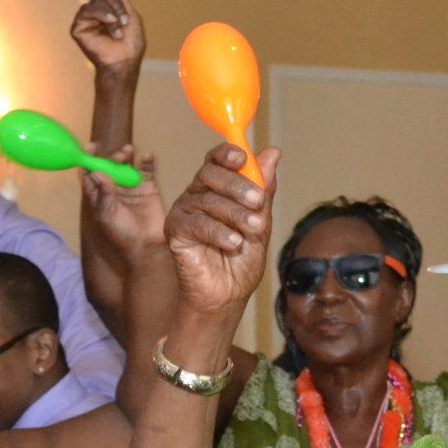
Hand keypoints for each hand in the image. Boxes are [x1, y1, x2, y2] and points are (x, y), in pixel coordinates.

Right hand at [70, 0, 145, 73]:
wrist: (124, 61)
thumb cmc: (130, 43)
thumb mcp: (130, 14)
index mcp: (106, 6)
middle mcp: (94, 10)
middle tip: (124, 16)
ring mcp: (85, 18)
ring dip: (113, 10)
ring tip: (120, 27)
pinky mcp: (78, 27)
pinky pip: (87, 9)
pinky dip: (102, 14)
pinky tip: (110, 25)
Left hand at [80, 147, 167, 257]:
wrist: (147, 245)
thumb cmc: (122, 234)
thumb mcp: (107, 215)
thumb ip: (103, 194)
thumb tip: (96, 172)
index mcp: (99, 196)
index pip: (90, 174)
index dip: (89, 160)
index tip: (91, 147)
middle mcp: (114, 189)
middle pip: (108, 165)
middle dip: (111, 157)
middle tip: (118, 157)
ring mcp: (131, 186)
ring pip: (126, 164)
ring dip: (125, 155)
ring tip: (128, 151)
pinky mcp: (148, 187)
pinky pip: (147, 169)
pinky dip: (146, 160)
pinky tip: (146, 157)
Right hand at [163, 144, 279, 321]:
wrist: (227, 295)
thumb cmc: (241, 260)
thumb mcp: (260, 223)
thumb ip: (264, 191)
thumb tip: (272, 153)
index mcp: (216, 188)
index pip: (217, 159)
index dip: (227, 153)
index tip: (243, 157)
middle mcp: (197, 194)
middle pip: (211, 174)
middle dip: (237, 185)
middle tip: (258, 201)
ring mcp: (184, 211)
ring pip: (207, 199)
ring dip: (235, 213)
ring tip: (254, 229)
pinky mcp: (175, 231)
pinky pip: (195, 223)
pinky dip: (218, 232)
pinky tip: (234, 243)